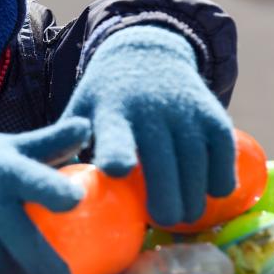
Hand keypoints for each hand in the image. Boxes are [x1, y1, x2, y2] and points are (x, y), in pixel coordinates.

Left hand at [62, 25, 235, 225]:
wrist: (145, 53)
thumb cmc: (106, 98)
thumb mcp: (80, 112)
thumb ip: (66, 149)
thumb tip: (50, 195)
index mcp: (110, 110)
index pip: (114, 133)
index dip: (117, 151)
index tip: (118, 171)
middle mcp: (149, 107)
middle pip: (162, 159)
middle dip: (165, 196)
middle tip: (163, 221)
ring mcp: (182, 108)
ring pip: (195, 158)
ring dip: (194, 194)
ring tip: (186, 217)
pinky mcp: (211, 110)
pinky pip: (222, 148)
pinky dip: (221, 174)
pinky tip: (214, 193)